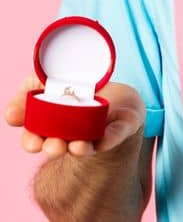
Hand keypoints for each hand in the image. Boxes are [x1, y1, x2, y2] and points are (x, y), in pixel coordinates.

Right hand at [5, 75, 143, 157]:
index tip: (33, 142)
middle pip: (58, 147)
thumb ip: (27, 94)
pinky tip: (104, 141)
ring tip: (77, 147)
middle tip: (54, 146)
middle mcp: (71, 136)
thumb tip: (11, 113)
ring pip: (86, 146)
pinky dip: (110, 138)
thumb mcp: (46, 84)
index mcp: (50, 128)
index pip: (35, 139)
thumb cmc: (78, 93)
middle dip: (53, 148)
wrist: (118, 97)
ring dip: (80, 148)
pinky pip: (116, 134)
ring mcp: (97, 134)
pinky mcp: (121, 127)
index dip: (31, 142)